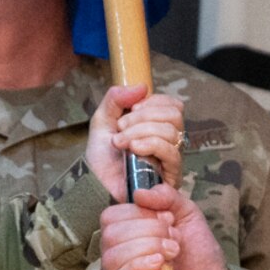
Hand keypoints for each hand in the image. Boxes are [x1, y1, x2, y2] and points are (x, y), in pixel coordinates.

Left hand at [88, 84, 184, 201]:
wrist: (95, 183)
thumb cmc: (101, 156)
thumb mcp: (103, 119)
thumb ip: (116, 98)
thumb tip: (142, 86)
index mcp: (157, 125)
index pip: (173, 104)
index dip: (152, 102)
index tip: (129, 109)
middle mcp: (169, 140)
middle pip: (175, 115)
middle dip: (143, 116)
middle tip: (121, 127)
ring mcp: (171, 158)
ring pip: (171, 131)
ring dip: (140, 131)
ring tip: (120, 142)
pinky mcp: (171, 175)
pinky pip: (171, 152)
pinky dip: (149, 144)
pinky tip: (132, 149)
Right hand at [100, 184, 238, 269]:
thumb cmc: (200, 259)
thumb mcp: (188, 216)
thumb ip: (167, 197)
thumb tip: (139, 193)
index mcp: (126, 238)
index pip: (110, 217)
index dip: (138, 213)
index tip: (168, 220)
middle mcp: (116, 260)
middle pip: (110, 234)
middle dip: (146, 230)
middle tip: (173, 240)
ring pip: (111, 257)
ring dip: (147, 247)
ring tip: (172, 253)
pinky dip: (138, 266)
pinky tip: (159, 265)